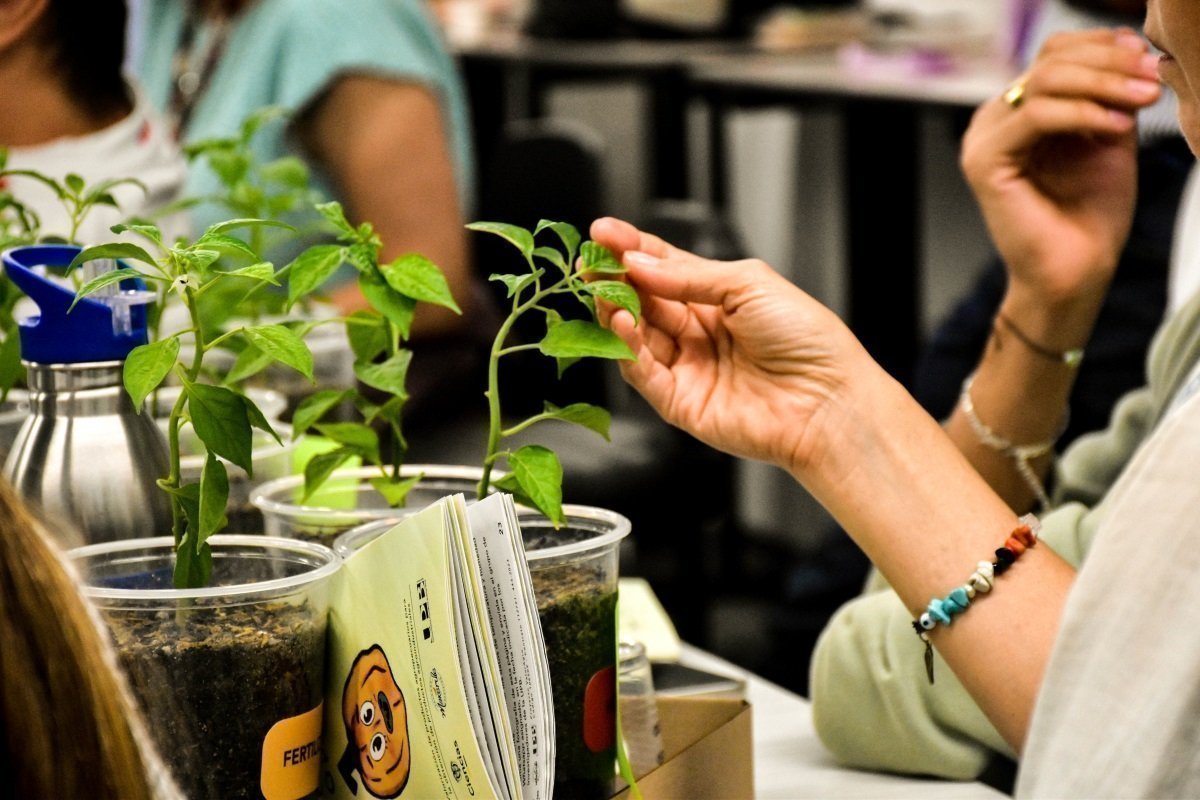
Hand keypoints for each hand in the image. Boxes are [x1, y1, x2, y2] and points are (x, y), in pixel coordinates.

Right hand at [589, 217, 873, 474]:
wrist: (829, 400)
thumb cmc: (807, 339)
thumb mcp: (748, 284)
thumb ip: (689, 275)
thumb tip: (638, 263)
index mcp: (719, 299)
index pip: (664, 269)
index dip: (632, 249)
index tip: (602, 232)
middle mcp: (700, 333)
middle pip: (643, 301)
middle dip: (614, 279)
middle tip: (589, 261)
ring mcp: (688, 368)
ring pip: (636, 336)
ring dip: (615, 311)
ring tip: (602, 289)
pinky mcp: (680, 404)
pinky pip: (643, 373)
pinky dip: (626, 347)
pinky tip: (622, 323)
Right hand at [962, 29, 1160, 310]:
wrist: (1074, 271)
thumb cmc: (1088, 216)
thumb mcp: (1108, 138)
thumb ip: (1109, 97)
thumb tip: (1128, 51)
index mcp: (1017, 113)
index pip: (1053, 55)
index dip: (1101, 47)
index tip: (1146, 57)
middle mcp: (994, 122)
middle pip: (1050, 62)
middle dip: (1110, 64)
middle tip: (1151, 79)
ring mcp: (983, 140)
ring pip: (1043, 82)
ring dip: (1102, 85)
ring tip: (1141, 101)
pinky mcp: (984, 162)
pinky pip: (1034, 116)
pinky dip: (1082, 114)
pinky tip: (1115, 127)